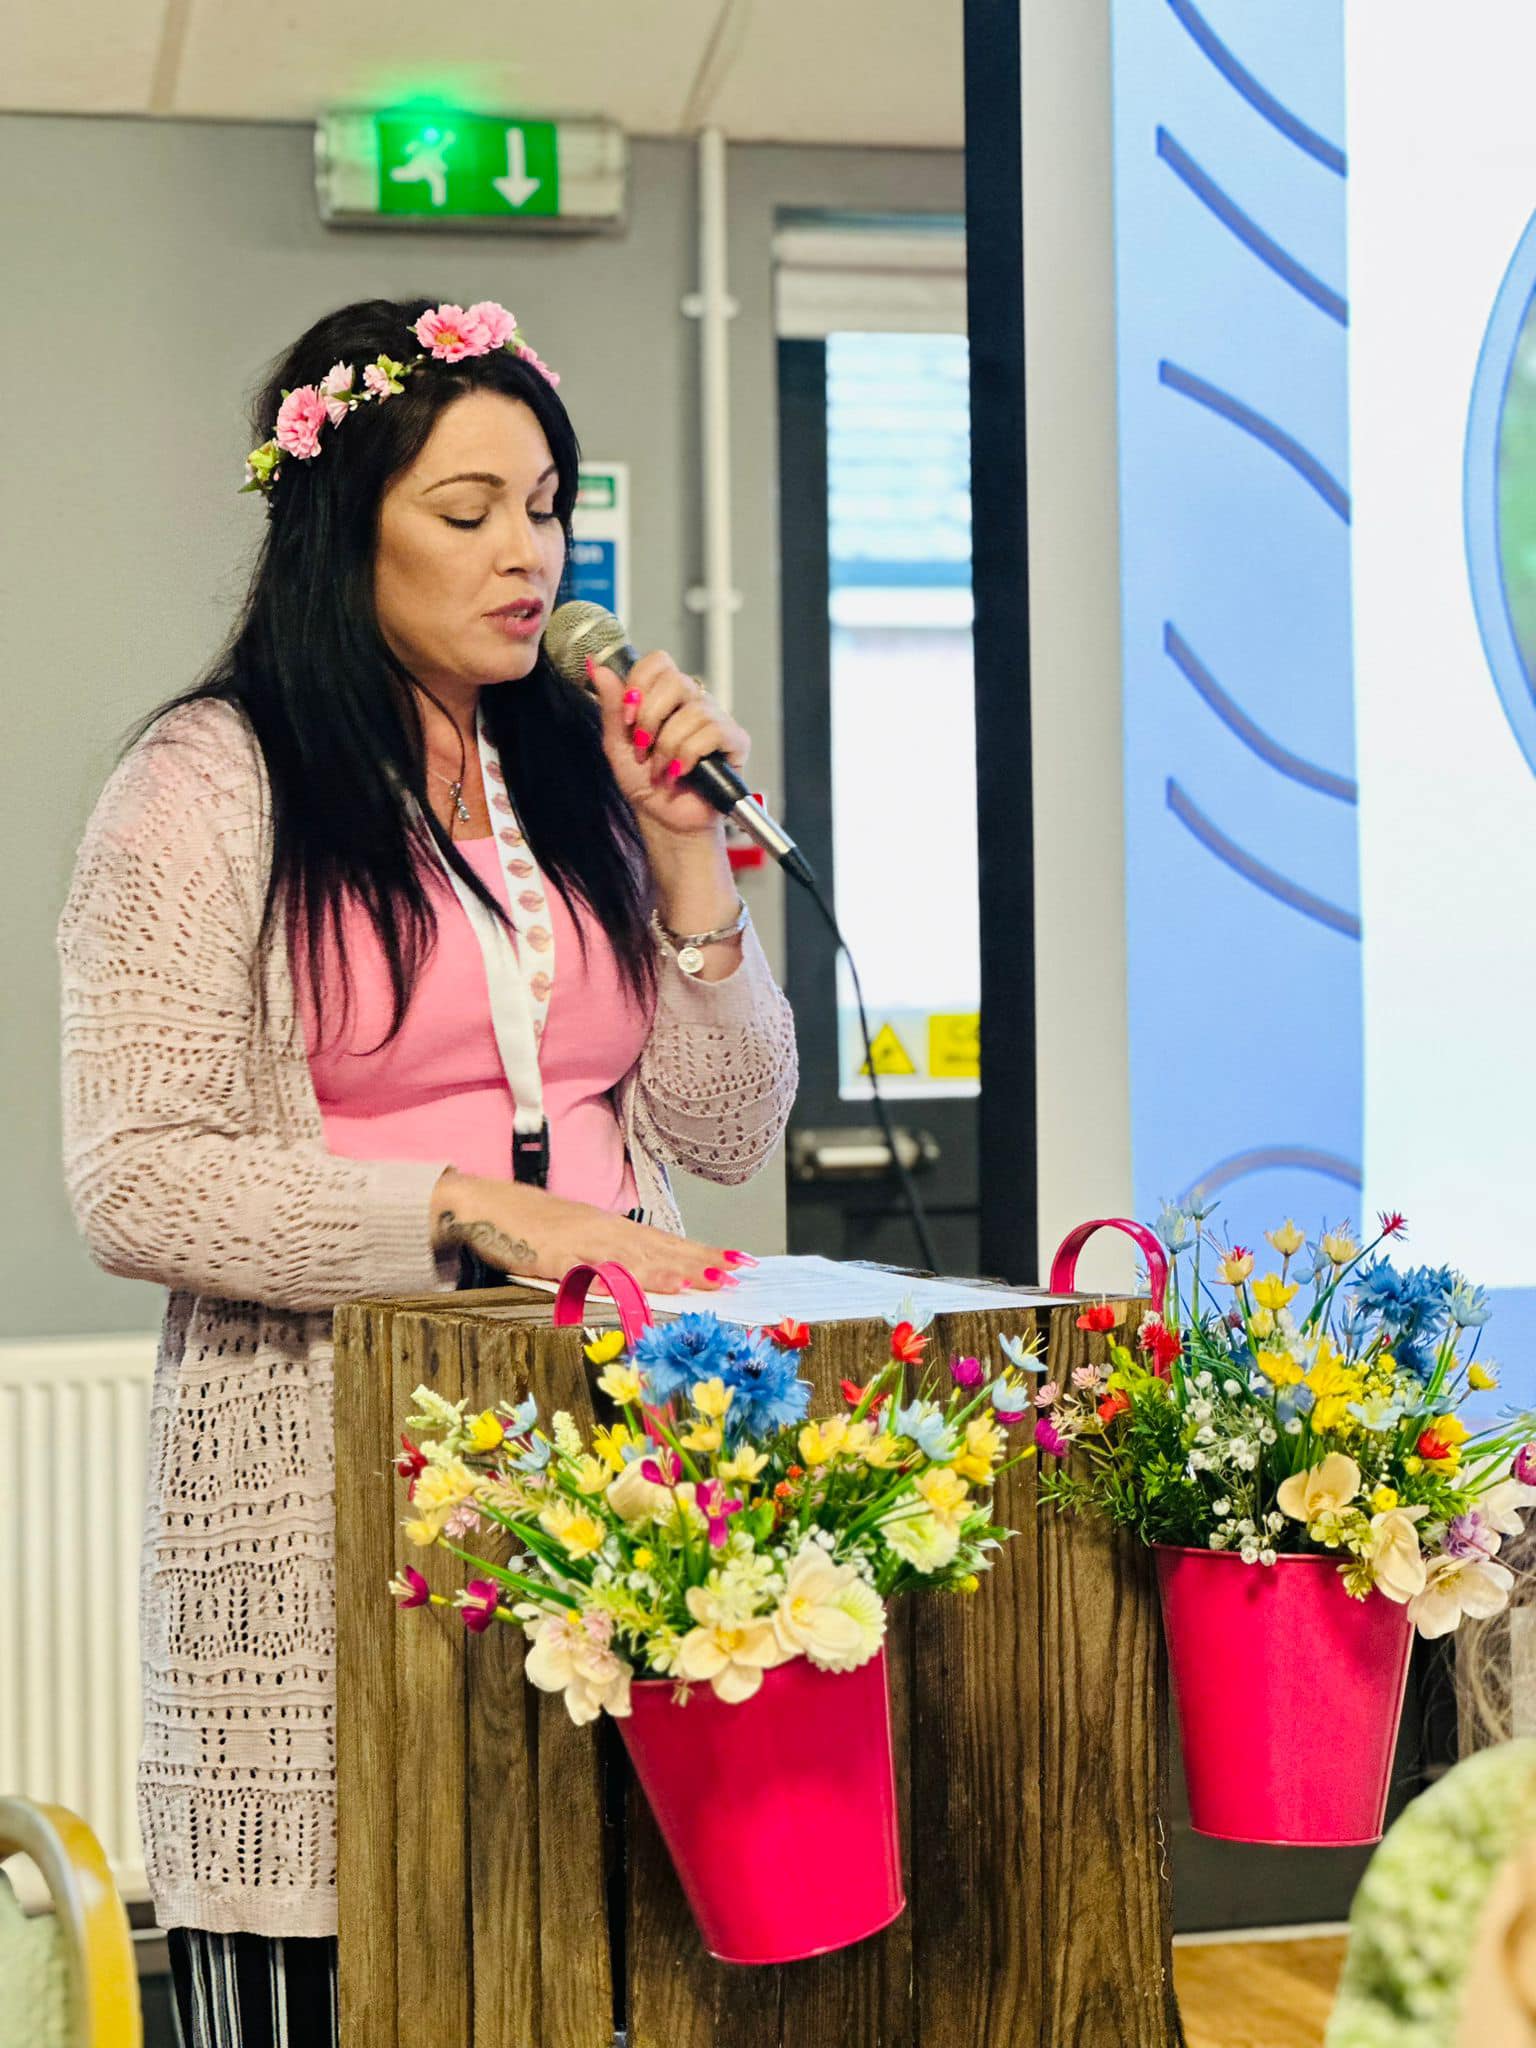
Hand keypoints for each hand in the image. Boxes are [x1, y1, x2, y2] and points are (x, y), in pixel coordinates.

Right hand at [431, 1171, 752, 1292]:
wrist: (482, 1206)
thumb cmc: (530, 1228)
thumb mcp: (575, 1243)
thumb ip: (606, 1261)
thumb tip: (642, 1280)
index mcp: (612, 1228)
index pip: (665, 1241)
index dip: (701, 1252)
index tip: (737, 1262)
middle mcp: (604, 1230)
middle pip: (660, 1248)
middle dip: (700, 1261)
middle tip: (739, 1273)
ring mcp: (583, 1240)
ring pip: (636, 1257)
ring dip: (673, 1269)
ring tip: (708, 1280)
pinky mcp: (557, 1255)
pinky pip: (595, 1268)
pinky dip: (623, 1277)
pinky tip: (643, 1287)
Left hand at [586, 649, 750, 837]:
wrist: (664, 820)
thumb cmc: (644, 784)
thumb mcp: (617, 744)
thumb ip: (611, 706)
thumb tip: (598, 668)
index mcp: (665, 697)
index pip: (658, 662)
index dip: (640, 684)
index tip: (627, 717)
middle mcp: (692, 702)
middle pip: (675, 681)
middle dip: (651, 718)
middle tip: (642, 747)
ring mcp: (716, 719)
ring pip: (693, 712)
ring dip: (668, 748)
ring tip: (662, 769)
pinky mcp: (735, 741)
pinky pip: (714, 731)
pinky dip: (690, 755)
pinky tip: (682, 771)